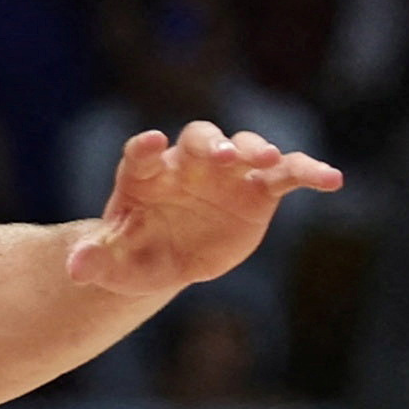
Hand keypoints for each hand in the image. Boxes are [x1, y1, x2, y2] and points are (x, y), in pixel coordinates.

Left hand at [63, 123, 341, 302]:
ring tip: (271, 161)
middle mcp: (187, 163)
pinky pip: (287, 174)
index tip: (149, 144)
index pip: (142, 153)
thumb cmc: (136, 252)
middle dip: (208, 144)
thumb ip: (97, 260)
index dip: (145, 148)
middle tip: (218, 155)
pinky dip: (308, 173)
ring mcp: (226, 171)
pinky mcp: (259, 189)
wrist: (169, 256)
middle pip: (198, 139)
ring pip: (244, 147)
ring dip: (257, 150)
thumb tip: (76, 268)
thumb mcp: (116, 263)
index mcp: (145, 173)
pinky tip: (332, 180)